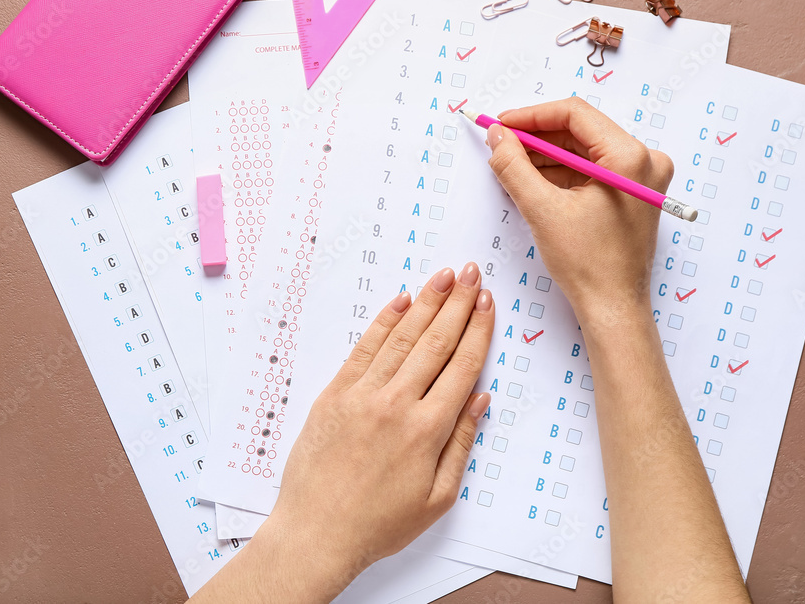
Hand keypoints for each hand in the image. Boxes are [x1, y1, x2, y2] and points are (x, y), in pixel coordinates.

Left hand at [266, 264, 493, 592]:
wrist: (316, 533)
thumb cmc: (379, 524)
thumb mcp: (438, 497)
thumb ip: (461, 443)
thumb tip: (480, 399)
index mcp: (428, 430)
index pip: (462, 366)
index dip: (478, 330)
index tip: (487, 302)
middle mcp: (397, 404)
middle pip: (436, 342)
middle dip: (457, 303)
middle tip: (471, 272)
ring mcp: (362, 395)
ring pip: (402, 338)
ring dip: (426, 302)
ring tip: (443, 276)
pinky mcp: (334, 395)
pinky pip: (363, 349)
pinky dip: (383, 322)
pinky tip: (400, 301)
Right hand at [486, 98, 673, 324]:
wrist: (613, 307)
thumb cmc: (589, 265)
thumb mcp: (542, 210)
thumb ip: (514, 165)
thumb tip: (497, 135)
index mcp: (630, 158)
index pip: (575, 114)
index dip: (531, 116)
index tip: (502, 124)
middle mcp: (644, 161)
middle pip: (580, 131)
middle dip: (537, 137)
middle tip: (501, 144)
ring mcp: (642, 177)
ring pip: (583, 150)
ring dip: (546, 156)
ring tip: (511, 165)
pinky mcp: (633, 193)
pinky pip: (592, 170)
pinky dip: (561, 173)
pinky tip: (533, 181)